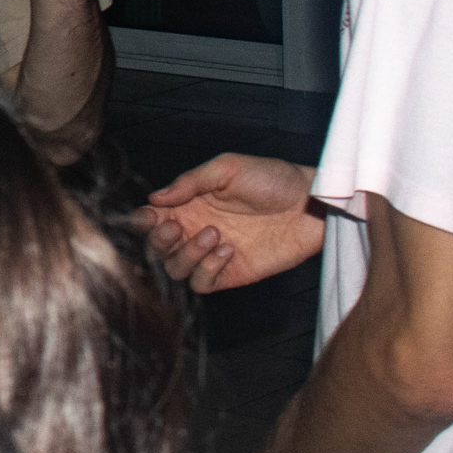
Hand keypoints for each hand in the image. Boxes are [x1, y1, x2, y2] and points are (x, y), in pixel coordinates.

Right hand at [137, 153, 320, 292]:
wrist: (311, 204)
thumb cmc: (272, 179)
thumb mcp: (227, 169)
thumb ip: (189, 182)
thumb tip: (154, 199)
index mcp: (188, 204)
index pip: (149, 219)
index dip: (141, 222)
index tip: (151, 217)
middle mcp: (194, 230)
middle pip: (155, 248)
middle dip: (158, 240)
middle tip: (177, 227)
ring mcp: (211, 254)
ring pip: (175, 269)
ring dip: (186, 254)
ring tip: (215, 234)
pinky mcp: (232, 273)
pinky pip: (202, 283)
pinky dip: (207, 269)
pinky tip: (228, 250)